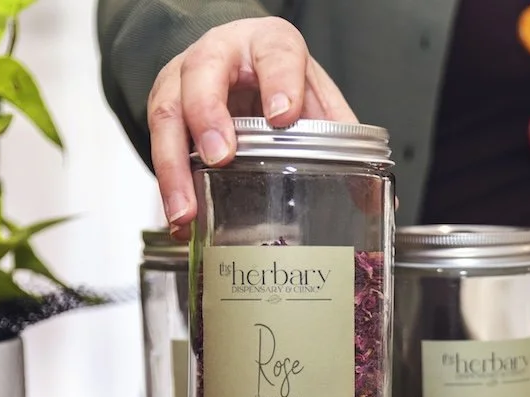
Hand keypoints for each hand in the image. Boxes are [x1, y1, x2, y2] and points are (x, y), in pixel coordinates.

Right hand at [146, 18, 357, 237]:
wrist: (238, 67)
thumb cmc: (277, 83)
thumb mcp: (315, 100)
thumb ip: (343, 141)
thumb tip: (374, 200)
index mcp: (268, 45)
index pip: (275, 52)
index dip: (279, 81)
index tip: (284, 115)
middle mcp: (220, 54)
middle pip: (203, 74)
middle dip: (208, 117)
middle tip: (221, 157)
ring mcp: (183, 78)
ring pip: (167, 111)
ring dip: (174, 165)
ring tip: (187, 209)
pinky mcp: (164, 108)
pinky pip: (156, 143)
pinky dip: (167, 185)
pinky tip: (180, 219)